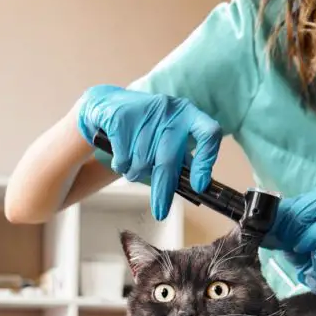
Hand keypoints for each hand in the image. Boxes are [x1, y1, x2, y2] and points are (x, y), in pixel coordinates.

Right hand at [77, 84, 221, 220]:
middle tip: (160, 211)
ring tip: (133, 162)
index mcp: (188, 114)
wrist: (107, 104)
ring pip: (142, 164)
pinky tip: (121, 154)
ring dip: (136, 173)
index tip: (199, 186)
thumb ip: (181, 155)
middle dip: (163, 189)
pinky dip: (122, 165)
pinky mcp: (120, 120)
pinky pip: (123, 160)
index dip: (206, 161)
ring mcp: (144, 114)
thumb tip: (196, 185)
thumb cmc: (145, 126)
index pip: (208, 134)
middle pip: (168, 160)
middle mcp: (170, 111)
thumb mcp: (168, 134)